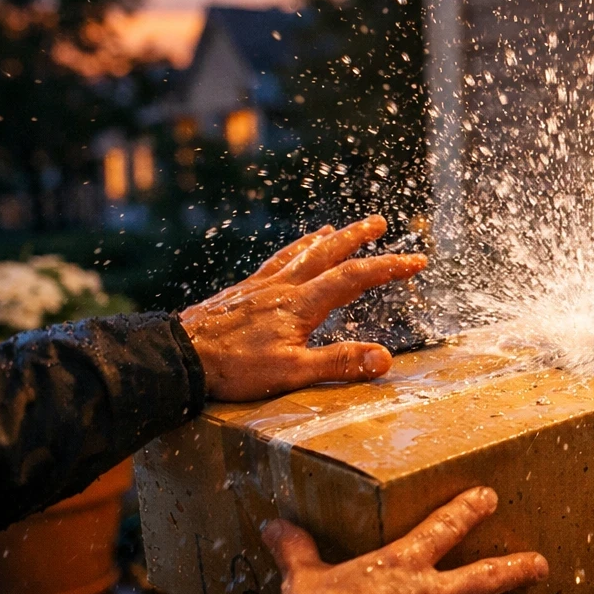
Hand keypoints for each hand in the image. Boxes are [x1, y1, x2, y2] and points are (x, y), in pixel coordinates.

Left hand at [179, 215, 427, 401]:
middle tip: (378, 221)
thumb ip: (339, 363)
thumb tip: (385, 358)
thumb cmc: (234, 368)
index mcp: (301, 304)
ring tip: (335, 228)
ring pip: (298, 253)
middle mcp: (282, 287)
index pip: (354, 279)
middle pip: (327, 253)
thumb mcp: (292, 372)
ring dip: (323, 239)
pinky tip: (288, 257)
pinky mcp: (239, 292)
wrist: (177, 356)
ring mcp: (259, 286)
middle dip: (356, 236)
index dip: (388, 268)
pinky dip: (290, 252)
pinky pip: (273, 262)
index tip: (416, 261)